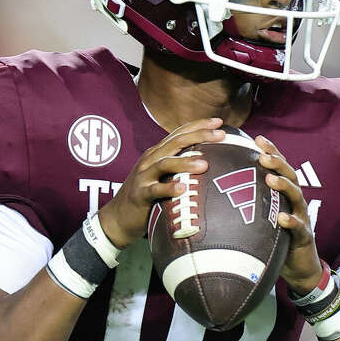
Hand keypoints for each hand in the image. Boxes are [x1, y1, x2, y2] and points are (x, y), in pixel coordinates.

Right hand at [98, 118, 225, 247]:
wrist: (118, 218)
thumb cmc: (148, 195)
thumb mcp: (163, 175)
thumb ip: (180, 166)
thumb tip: (210, 161)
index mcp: (158, 153)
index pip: (179, 133)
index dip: (198, 125)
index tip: (219, 122)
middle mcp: (150, 160)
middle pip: (176, 142)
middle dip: (199, 135)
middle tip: (221, 135)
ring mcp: (144, 176)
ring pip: (165, 164)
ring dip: (185, 162)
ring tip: (205, 164)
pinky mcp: (140, 195)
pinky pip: (154, 190)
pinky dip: (168, 188)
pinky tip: (183, 189)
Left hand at [256, 135, 323, 294]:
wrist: (299, 266)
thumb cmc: (276, 238)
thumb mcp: (262, 217)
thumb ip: (249, 203)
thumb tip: (217, 192)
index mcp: (284, 194)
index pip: (279, 167)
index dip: (271, 151)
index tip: (257, 138)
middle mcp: (295, 201)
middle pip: (289, 175)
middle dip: (277, 162)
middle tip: (262, 155)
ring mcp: (301, 217)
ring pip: (296, 196)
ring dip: (283, 185)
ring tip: (271, 178)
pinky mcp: (304, 236)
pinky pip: (298, 227)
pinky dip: (291, 221)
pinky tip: (282, 218)